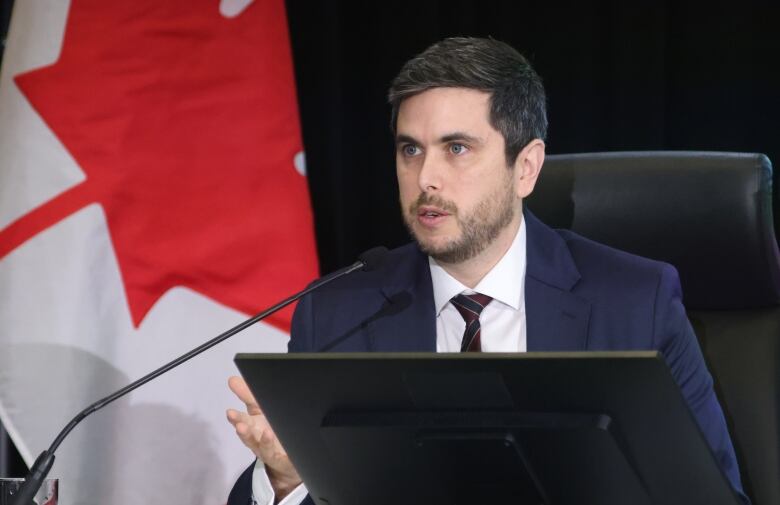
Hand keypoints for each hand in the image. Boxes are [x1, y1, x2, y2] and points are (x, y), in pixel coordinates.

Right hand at [226, 376, 301, 499]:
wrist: (288, 457)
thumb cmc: (272, 429)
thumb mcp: (261, 410)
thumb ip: (249, 395)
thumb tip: (232, 379)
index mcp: (253, 425)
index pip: (243, 419)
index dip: (236, 416)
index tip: (229, 412)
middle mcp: (257, 438)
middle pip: (247, 432)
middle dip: (240, 426)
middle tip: (234, 419)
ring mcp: (267, 449)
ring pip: (257, 444)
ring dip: (250, 436)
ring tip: (244, 428)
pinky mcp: (279, 458)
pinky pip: (273, 452)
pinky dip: (269, 444)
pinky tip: (268, 435)